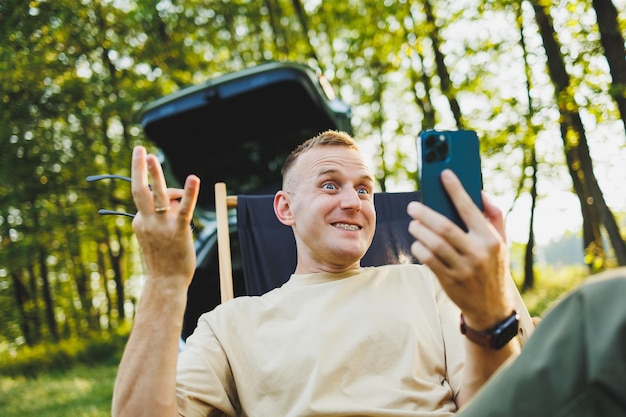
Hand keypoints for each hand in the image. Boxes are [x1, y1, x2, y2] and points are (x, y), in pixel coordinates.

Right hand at [130, 146, 199, 289]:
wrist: (166, 283)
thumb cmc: (163, 262)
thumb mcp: (155, 237)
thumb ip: (161, 218)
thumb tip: (174, 201)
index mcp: (139, 222)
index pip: (147, 198)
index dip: (161, 194)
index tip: (170, 198)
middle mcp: (147, 221)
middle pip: (140, 190)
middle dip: (138, 168)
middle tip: (139, 149)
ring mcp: (162, 225)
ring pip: (158, 194)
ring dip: (155, 174)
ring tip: (152, 156)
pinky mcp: (179, 230)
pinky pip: (184, 208)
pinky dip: (190, 193)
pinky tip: (194, 179)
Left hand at [407, 169, 513, 328]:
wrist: (491, 307)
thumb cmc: (493, 267)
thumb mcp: (502, 243)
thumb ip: (494, 216)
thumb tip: (480, 192)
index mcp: (491, 240)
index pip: (470, 209)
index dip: (455, 189)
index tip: (444, 174)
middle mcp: (478, 253)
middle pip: (444, 227)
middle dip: (424, 214)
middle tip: (412, 206)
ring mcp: (463, 269)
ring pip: (433, 243)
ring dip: (418, 230)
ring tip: (413, 224)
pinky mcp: (450, 281)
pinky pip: (428, 260)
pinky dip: (419, 248)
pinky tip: (417, 242)